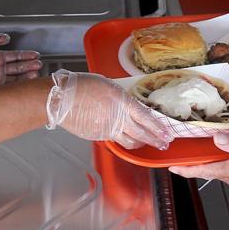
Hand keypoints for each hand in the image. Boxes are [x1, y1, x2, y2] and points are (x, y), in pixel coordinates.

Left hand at [0, 34, 42, 90]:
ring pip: (15, 79)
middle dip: (29, 66)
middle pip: (18, 68)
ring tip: (35, 74)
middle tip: (39, 65)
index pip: (14, 56)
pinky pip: (8, 89)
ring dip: (26, 77)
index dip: (25, 56)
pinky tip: (24, 85)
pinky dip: (17, 88)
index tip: (35, 55)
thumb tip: (5, 37)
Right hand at [45, 70, 174, 149]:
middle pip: (142, 134)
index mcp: (122, 102)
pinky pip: (115, 140)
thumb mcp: (108, 85)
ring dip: (141, 143)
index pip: (146, 118)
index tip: (167, 133)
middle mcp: (118, 118)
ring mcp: (108, 130)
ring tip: (146, 143)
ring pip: (130, 142)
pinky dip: (122, 139)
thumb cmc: (82, 86)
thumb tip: (129, 107)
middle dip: (156, 140)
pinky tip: (125, 137)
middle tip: (164, 144)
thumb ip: (122, 99)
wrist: (61, 98)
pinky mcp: (98, 137)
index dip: (158, 127)